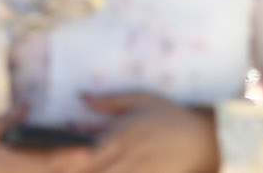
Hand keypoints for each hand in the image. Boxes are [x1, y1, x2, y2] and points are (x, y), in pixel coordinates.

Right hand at [0, 115, 92, 172]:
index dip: (70, 156)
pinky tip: (66, 162)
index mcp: (20, 166)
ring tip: (86, 157)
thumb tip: (25, 106)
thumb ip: (6, 121)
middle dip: (76, 165)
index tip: (88, 150)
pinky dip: (55, 168)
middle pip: (57, 172)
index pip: (50, 161)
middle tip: (95, 153)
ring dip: (66, 167)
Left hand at [78, 94, 217, 172]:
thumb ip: (110, 102)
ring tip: (86, 172)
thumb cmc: (170, 116)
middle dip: (77, 172)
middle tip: (64, 169)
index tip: (59, 162)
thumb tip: (82, 98)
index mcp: (122, 135)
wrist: (203, 139)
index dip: (69, 162)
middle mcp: (128, 157)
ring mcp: (140, 172)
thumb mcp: (141, 100)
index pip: (87, 155)